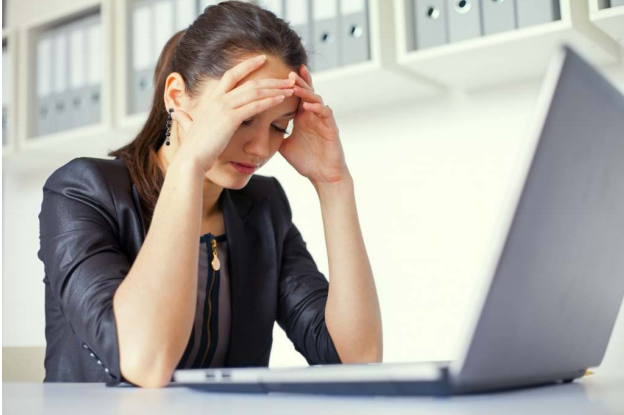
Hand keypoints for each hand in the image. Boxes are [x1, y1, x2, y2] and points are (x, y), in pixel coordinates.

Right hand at [168, 54, 295, 173]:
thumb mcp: (188, 127)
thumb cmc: (193, 147)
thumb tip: (176, 113)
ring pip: (255, 92)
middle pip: (250, 82)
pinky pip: (254, 107)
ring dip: (275, 89)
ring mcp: (224, 108)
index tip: (262, 59)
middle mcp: (218, 100)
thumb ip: (184, 118)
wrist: (190, 159)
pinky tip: (281, 100)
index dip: (247, 65)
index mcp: (212, 100)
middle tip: (288, 78)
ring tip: (291, 88)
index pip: (231, 75)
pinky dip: (269, 102)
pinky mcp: (230, 119)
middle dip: (271, 80)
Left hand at [278, 64, 347, 183]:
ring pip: (316, 99)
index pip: (296, 96)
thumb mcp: (284, 146)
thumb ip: (274, 135)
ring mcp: (323, 121)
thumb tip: (254, 131)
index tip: (276, 74)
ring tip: (295, 85)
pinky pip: (326, 113)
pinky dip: (317, 108)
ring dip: (306, 91)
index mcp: (302, 117)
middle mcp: (313, 116)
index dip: (289, 85)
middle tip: (288, 73)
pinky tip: (307, 106)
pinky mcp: (331, 128)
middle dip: (298, 81)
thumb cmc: (306, 162)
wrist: (323, 177)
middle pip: (307, 92)